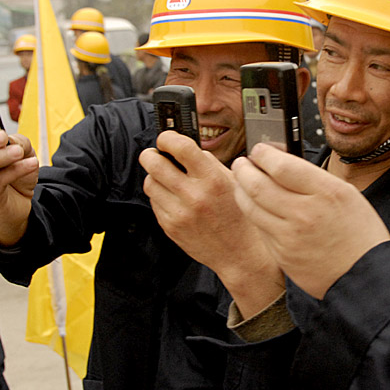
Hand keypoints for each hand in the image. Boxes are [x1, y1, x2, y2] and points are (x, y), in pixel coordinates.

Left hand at [140, 131, 283, 315]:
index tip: (166, 139)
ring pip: (150, 183)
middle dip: (151, 154)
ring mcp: (179, 213)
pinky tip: (175, 199)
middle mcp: (194, 195)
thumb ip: (208, 162)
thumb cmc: (238, 215)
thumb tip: (184, 146)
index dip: (167, 138)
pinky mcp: (170, 227)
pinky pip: (154, 202)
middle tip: (155, 154)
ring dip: (155, 177)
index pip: (180, 147)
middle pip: (154, 163)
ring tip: (168, 179)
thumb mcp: (232, 181)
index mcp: (212, 179)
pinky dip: (161, 197)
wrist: (239, 251)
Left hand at [232, 143, 389, 298]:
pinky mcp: (282, 255)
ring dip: (241, 190)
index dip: (263, 154)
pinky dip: (254, 213)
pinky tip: (256, 206)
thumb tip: (281, 164)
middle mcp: (305, 214)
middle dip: (243, 169)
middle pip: (257, 185)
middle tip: (241, 163)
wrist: (365, 276)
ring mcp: (290, 237)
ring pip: (251, 207)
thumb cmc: (359, 234)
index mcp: (326, 193)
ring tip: (242, 181)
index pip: (282, 166)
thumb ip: (313, 178)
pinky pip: (259, 228)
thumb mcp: (347, 194)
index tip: (259, 150)